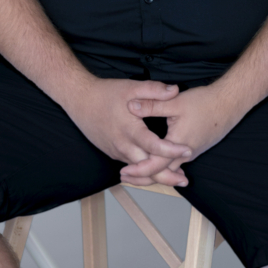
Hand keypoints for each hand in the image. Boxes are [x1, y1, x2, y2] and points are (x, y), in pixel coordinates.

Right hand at [67, 77, 190, 168]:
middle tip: (185, 180)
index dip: (172, 150)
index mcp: (130, 130)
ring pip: (138, 170)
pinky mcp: (112, 152)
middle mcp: (123, 145)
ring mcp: (116, 151)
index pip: (154, 146)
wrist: (80, 100)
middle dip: (166, 175)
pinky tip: (154, 169)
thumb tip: (175, 90)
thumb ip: (154, 90)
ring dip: (156, 176)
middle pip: (146, 168)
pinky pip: (130, 165)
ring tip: (175, 178)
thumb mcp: (131, 87)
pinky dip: (143, 170)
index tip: (188, 150)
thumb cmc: (105, 93)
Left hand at [120, 83, 239, 187]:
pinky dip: (164, 165)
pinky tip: (157, 160)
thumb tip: (131, 106)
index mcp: (178, 144)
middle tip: (126, 178)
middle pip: (162, 172)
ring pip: (170, 169)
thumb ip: (152, 105)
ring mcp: (192, 152)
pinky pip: (177, 163)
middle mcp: (186, 154)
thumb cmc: (205, 103)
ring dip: (154, 171)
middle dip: (143, 176)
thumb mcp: (175, 102)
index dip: (138, 170)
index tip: (124, 173)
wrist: (229, 103)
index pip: (156, 165)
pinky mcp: (195, 147)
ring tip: (137, 171)